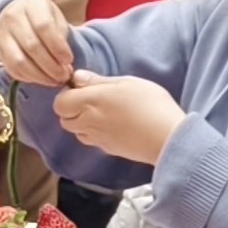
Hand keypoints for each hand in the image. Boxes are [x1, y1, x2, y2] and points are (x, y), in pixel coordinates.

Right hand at [0, 0, 78, 88]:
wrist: (17, 14)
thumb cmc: (42, 17)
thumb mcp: (56, 18)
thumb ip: (61, 37)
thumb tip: (65, 63)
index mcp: (32, 6)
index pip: (44, 27)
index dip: (58, 47)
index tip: (69, 60)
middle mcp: (13, 18)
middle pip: (32, 46)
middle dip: (51, 65)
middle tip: (64, 75)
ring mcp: (3, 35)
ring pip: (19, 61)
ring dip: (40, 75)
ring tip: (55, 80)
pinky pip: (12, 69)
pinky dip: (29, 78)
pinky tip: (42, 79)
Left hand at [53, 75, 184, 164]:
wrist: (168, 138)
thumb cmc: (151, 105)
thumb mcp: (127, 83)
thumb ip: (98, 81)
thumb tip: (76, 78)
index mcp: (91, 101)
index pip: (60, 102)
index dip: (67, 94)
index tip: (82, 88)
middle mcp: (89, 121)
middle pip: (64, 119)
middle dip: (71, 110)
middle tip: (91, 100)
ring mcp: (97, 138)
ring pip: (76, 132)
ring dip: (81, 123)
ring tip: (102, 113)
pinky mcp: (107, 149)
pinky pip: (91, 140)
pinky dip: (94, 133)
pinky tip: (112, 125)